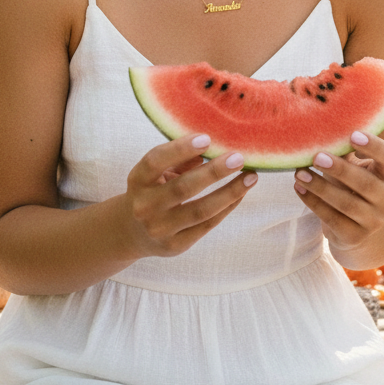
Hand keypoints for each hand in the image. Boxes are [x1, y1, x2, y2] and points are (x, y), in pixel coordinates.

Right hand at [123, 134, 256, 257]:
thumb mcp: (156, 172)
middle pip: (183, 188)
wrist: (133, 232)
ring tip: (250, 177)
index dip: (180, 149)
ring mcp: (160, 229)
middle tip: (239, 158)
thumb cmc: (152, 190)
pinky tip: (241, 193)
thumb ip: (180, 159)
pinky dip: (226, 207)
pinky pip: (207, 225)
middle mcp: (145, 206)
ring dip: (229, 192)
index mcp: (138, 180)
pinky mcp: (175, 246)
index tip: (207, 138)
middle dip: (214, 172)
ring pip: (200, 210)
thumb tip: (213, 147)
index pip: (155, 162)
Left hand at [292, 131, 383, 251]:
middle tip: (317, 157)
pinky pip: (333, 219)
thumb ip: (345, 149)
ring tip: (299, 173)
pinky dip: (313, 203)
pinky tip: (299, 189)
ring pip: (347, 203)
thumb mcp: (354, 166)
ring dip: (320, 187)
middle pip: (366, 183)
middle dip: (340, 169)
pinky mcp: (355, 236)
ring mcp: (374, 220)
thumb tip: (320, 124)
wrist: (357, 226)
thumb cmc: (352, 183)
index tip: (353, 135)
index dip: (374, 146)